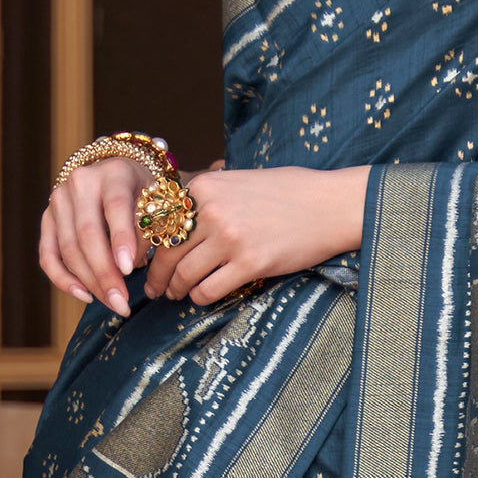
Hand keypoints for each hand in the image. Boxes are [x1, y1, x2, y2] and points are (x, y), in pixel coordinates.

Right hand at [40, 158, 153, 317]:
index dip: (121, 238)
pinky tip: (85, 295)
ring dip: (90, 282)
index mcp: (114, 172)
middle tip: (121, 303)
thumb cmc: (142, 192)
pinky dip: (64, 280)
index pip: (116, 206)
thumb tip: (129, 266)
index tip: (128, 269)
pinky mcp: (46, 219)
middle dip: (104, 273)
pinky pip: (48, 256)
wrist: (115, 175)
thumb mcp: (154, 201)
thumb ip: (147, 229)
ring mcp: (59, 201)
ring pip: (68, 249)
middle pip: (88, 234)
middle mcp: (82, 182)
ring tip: (112, 302)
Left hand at [143, 165, 369, 306]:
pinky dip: (200, 297)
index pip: (161, 223)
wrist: (330, 204)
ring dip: (176, 290)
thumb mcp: (241, 179)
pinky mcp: (249, 264)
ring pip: (183, 275)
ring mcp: (230, 238)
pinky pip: (208, 290)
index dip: (149, 247)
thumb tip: (176, 219)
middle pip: (167, 252)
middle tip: (155, 288)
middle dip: (157, 276)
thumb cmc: (290, 190)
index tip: (146, 261)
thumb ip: (209, 196)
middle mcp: (212, 211)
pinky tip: (204, 295)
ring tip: (176, 295)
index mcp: (206, 187)